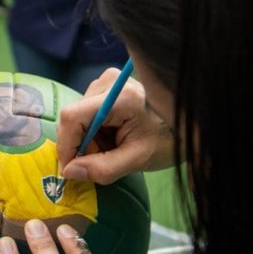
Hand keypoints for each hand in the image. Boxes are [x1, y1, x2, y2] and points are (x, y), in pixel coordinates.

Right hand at [57, 68, 174, 184]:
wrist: (186, 124)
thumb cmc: (167, 140)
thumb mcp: (136, 160)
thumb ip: (102, 169)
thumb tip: (69, 171)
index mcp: (121, 97)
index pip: (73, 117)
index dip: (66, 145)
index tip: (71, 169)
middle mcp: (109, 82)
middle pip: (74, 118)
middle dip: (80, 145)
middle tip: (99, 160)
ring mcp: (106, 82)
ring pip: (77, 118)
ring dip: (87, 140)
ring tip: (111, 148)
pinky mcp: (105, 86)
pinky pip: (84, 114)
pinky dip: (92, 132)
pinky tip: (110, 137)